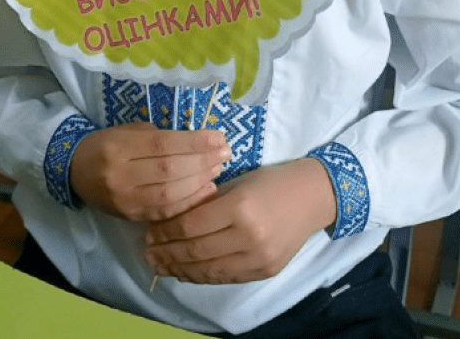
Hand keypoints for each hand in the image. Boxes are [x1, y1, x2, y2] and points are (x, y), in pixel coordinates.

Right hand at [70, 122, 230, 221]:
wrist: (74, 171)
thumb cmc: (106, 144)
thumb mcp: (128, 130)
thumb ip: (160, 137)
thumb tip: (200, 143)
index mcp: (119, 147)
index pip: (163, 145)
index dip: (195, 142)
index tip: (219, 137)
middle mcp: (121, 175)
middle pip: (169, 171)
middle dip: (203, 162)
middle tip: (225, 154)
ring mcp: (125, 200)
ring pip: (169, 195)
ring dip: (200, 182)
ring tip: (218, 169)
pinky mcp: (130, 217)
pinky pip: (165, 213)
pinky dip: (189, 202)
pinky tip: (207, 191)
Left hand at [143, 158, 336, 283]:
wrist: (312, 197)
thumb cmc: (270, 182)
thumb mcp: (236, 183)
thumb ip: (206, 202)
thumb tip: (169, 221)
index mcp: (240, 206)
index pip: (191, 225)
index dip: (166, 231)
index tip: (148, 232)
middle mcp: (249, 235)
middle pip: (196, 250)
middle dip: (167, 253)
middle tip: (147, 253)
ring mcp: (258, 257)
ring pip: (209, 270)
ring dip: (179, 270)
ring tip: (160, 266)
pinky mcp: (264, 271)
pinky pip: (225, 277)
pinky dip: (202, 276)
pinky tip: (186, 272)